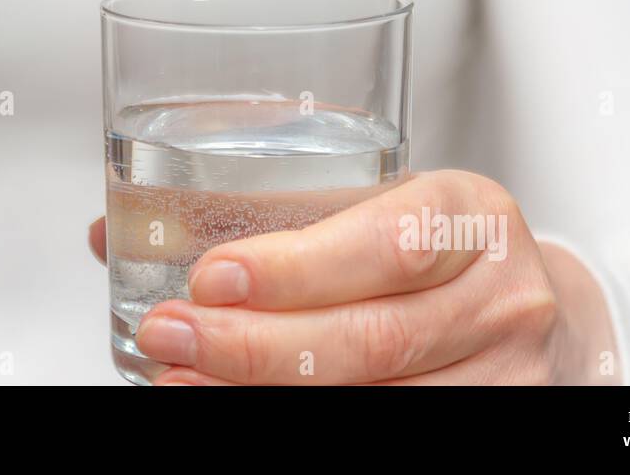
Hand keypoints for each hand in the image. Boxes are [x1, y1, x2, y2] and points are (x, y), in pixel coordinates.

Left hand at [89, 170, 619, 384]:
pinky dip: (298, 418)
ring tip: (183, 379)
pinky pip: (386, 427)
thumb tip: (109, 230)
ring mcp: (505, 374)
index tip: (211, 277)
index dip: (296, 268)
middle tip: (172, 334)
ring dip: (266, 396)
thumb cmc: (431, 245)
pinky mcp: (491, 419)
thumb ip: (258, 208)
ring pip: (379, 399)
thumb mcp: (372, 201)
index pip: (389, 244)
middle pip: (375, 338)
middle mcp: (500, 295)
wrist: (520, 304)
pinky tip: (240, 405)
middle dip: (258, 346)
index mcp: (470, 213)